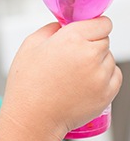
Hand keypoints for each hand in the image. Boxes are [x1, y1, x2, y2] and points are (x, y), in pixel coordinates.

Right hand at [1, 16, 121, 140]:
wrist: (33, 117)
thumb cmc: (27, 84)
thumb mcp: (30, 45)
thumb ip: (50, 29)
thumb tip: (62, 25)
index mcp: (71, 39)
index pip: (101, 23)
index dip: (93, 26)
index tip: (86, 30)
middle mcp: (90, 55)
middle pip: (104, 40)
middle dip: (91, 44)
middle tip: (71, 56)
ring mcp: (101, 75)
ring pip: (109, 59)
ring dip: (97, 61)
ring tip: (74, 73)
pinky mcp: (107, 94)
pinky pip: (114, 77)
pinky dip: (104, 77)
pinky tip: (83, 83)